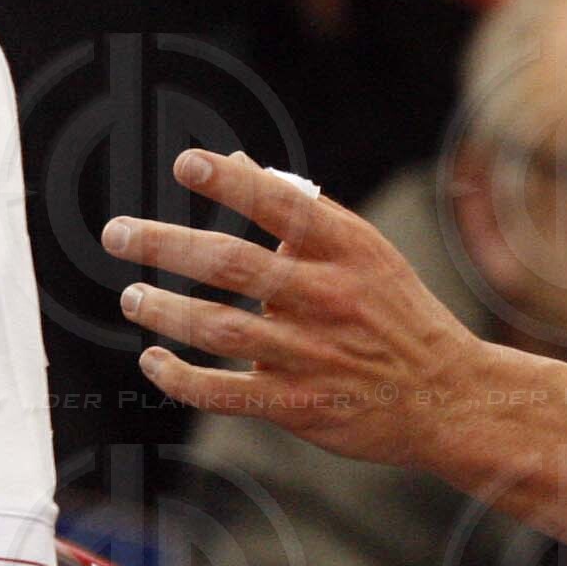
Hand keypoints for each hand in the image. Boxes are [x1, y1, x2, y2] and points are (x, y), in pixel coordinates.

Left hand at [102, 148, 492, 468]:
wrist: (449, 396)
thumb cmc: (397, 313)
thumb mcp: (367, 251)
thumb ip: (302, 211)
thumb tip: (236, 161)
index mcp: (348, 249)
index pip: (283, 204)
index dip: (232, 182)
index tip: (186, 162)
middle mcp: (328, 296)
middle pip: (233, 264)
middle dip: (166, 244)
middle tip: (117, 232)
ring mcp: (312, 353)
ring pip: (221, 328)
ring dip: (165, 310)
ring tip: (132, 296)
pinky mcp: (300, 404)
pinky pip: (226, 392)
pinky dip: (182, 377)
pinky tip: (153, 361)